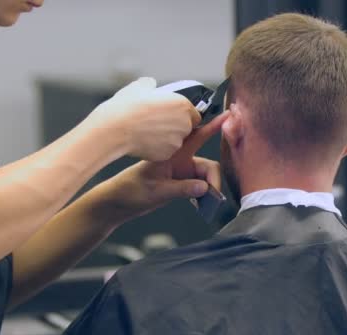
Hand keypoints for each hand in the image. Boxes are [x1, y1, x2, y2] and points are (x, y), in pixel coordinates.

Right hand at [87, 77, 200, 161]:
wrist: (114, 130)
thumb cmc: (126, 108)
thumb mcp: (137, 87)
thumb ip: (149, 85)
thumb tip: (150, 84)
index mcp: (182, 105)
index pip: (193, 113)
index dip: (182, 114)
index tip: (170, 114)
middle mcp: (184, 124)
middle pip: (186, 127)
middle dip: (175, 126)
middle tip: (157, 123)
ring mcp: (176, 142)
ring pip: (176, 140)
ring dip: (166, 137)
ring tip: (147, 132)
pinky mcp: (167, 155)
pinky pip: (165, 151)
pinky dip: (158, 148)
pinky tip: (143, 141)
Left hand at [92, 112, 227, 222]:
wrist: (118, 201)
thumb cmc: (132, 190)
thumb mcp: (157, 191)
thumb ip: (182, 189)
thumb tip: (205, 188)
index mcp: (174, 154)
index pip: (198, 137)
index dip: (214, 126)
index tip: (228, 115)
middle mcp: (180, 160)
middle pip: (208, 166)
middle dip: (213, 181)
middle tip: (212, 197)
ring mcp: (180, 171)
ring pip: (204, 178)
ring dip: (208, 190)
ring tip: (205, 205)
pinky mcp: (179, 182)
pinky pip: (199, 186)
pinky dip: (202, 194)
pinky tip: (199, 205)